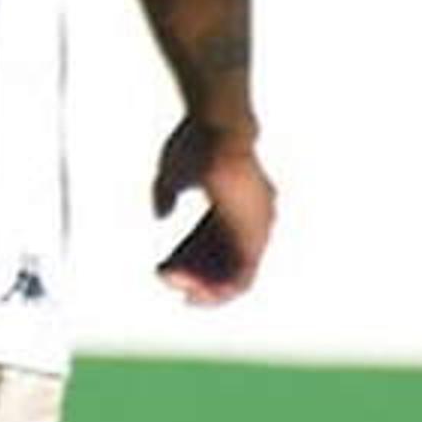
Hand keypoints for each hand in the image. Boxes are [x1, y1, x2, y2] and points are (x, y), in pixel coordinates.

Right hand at [151, 118, 274, 303]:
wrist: (218, 129)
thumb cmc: (196, 141)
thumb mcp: (172, 170)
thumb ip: (166, 194)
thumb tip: (162, 215)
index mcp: (236, 195)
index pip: (212, 236)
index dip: (187, 254)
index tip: (164, 266)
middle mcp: (254, 215)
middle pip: (224, 256)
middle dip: (194, 273)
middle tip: (166, 280)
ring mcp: (258, 227)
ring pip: (234, 271)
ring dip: (204, 285)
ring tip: (176, 289)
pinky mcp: (257, 237)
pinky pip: (242, 277)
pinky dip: (218, 288)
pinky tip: (194, 292)